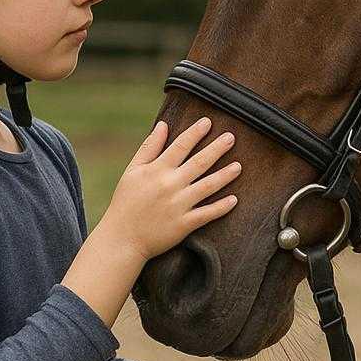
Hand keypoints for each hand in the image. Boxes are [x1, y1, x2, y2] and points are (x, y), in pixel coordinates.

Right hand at [99, 118, 240, 261]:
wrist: (122, 238)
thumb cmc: (125, 202)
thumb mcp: (132, 171)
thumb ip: (148, 147)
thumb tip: (163, 125)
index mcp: (156, 170)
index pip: (180, 146)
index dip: (195, 133)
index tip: (208, 121)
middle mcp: (170, 185)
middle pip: (199, 163)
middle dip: (217, 148)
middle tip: (231, 137)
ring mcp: (178, 205)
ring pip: (207, 186)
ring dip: (225, 175)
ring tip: (239, 166)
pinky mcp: (183, 225)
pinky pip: (206, 214)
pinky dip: (221, 207)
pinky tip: (234, 200)